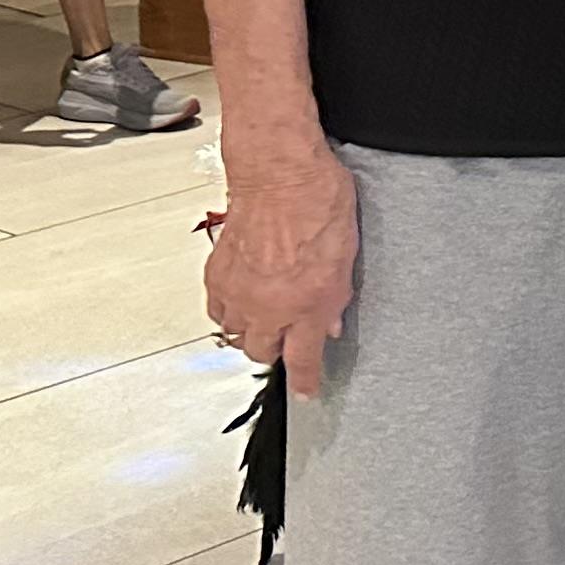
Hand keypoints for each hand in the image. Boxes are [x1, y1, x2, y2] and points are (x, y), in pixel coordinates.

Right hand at [207, 122, 358, 396]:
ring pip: (237, 335)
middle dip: (277, 351)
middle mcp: (269, 305)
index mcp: (307, 303)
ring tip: (266, 315)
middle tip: (288, 338)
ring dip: (252, 331)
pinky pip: (218, 310)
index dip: (307, 381)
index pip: (304, 360)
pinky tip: (243, 296)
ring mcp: (239, 292)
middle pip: (264, 353)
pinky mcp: (218, 275)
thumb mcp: (346, 255)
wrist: (278, 173)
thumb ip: (336, 297)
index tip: (308, 392)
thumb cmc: (318, 201)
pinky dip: (230, 309)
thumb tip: (329, 324)